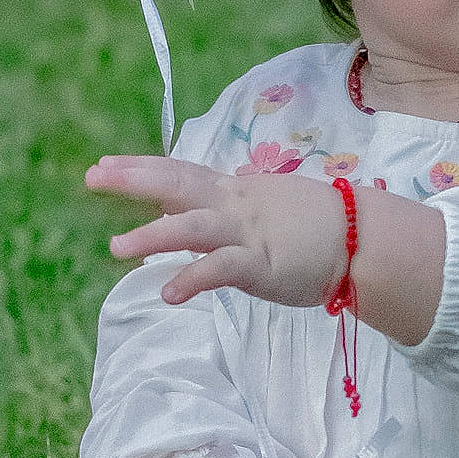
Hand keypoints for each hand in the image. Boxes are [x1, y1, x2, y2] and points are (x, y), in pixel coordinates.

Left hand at [86, 152, 449, 343]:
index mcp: (236, 192)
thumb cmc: (319, 228)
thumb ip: (227, 212)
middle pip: (179, 186)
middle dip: (136, 180)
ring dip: (154, 236)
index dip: (142, 168)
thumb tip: (184, 215)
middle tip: (94, 176)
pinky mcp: (262, 266)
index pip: (182, 173)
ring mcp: (248, 234)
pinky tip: (167, 293)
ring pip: (194, 229)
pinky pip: (222, 270)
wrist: (365, 242)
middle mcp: (236, 206)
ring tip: (116, 247)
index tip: (104, 165)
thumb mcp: (267, 210)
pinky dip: (193, 279)